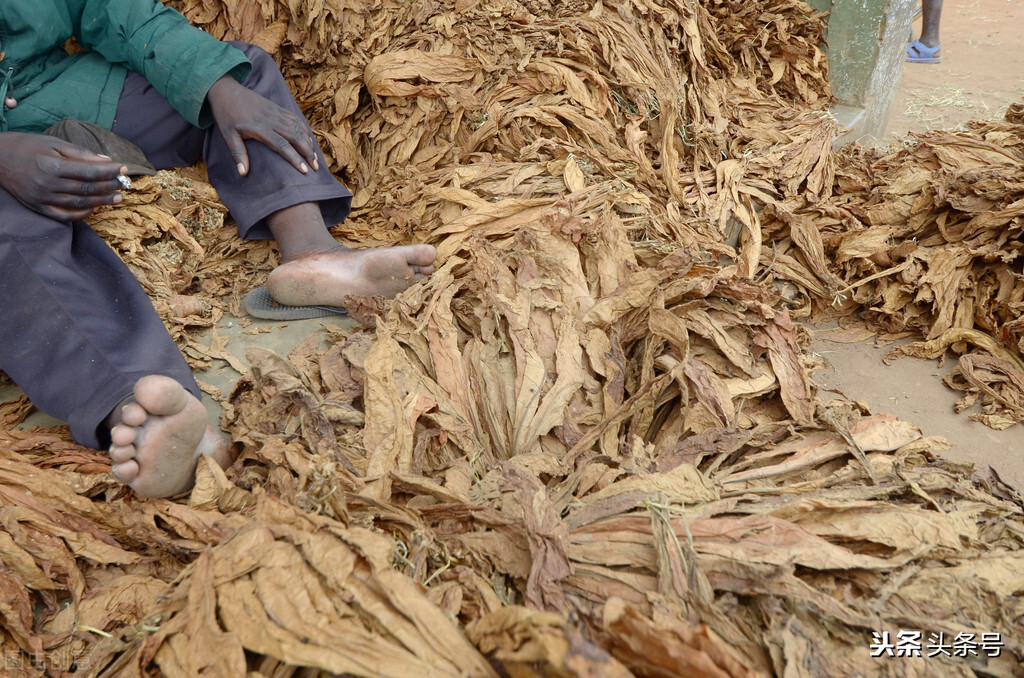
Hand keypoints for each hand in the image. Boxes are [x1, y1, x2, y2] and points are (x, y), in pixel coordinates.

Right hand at [0, 132, 126, 220]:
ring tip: (116, 197)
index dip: (109, 171)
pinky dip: (82, 213)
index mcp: (52, 165)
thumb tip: (106, 161)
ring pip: (80, 203)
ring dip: (101, 201)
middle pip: (87, 189)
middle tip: (123, 184)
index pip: (89, 171)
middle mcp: (48, 184)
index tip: (123, 168)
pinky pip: (65, 216)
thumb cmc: (28, 147)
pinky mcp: (39, 207)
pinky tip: (94, 208)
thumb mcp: (54, 143)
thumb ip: (81, 153)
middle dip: (109, 187)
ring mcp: (43, 198)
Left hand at [206, 76, 319, 176]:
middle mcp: (272, 120)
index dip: (295, 158)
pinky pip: (295, 119)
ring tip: (315, 157)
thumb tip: (243, 173)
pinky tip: (309, 139)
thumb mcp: (228, 135)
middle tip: (315, 167)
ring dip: (308, 142)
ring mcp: (276, 112)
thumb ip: (238, 154)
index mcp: (260, 128)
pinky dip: (304, 130)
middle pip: (295, 137)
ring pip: (298, 128)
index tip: (304, 170)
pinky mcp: (277, 108)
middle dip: (307, 152)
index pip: (282, 145)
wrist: (226, 90)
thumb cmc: (226, 115)